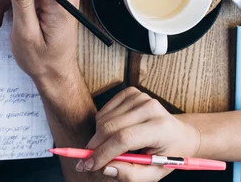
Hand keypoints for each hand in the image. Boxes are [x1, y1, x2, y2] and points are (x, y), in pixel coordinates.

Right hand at [81, 87, 200, 181]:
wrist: (180, 134)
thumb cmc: (166, 155)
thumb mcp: (154, 172)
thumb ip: (131, 174)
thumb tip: (105, 168)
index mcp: (161, 128)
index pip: (125, 138)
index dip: (104, 153)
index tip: (89, 165)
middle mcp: (150, 107)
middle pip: (110, 127)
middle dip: (95, 146)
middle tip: (87, 161)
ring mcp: (140, 97)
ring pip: (104, 119)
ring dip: (98, 137)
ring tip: (109, 148)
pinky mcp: (131, 92)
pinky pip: (104, 111)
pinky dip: (101, 125)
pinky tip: (113, 133)